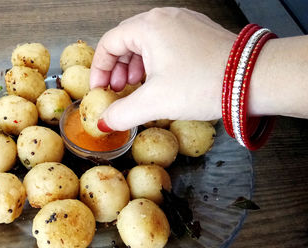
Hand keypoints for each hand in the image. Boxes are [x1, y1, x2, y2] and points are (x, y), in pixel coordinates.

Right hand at [90, 7, 235, 130]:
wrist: (254, 79)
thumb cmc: (204, 83)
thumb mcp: (155, 102)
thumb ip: (122, 113)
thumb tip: (104, 122)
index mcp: (149, 26)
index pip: (110, 42)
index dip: (99, 68)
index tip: (100, 89)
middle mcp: (165, 18)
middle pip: (127, 40)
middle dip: (117, 68)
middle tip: (117, 90)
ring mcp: (184, 23)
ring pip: (147, 43)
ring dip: (135, 66)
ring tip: (136, 87)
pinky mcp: (198, 34)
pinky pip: (166, 44)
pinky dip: (155, 62)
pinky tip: (159, 81)